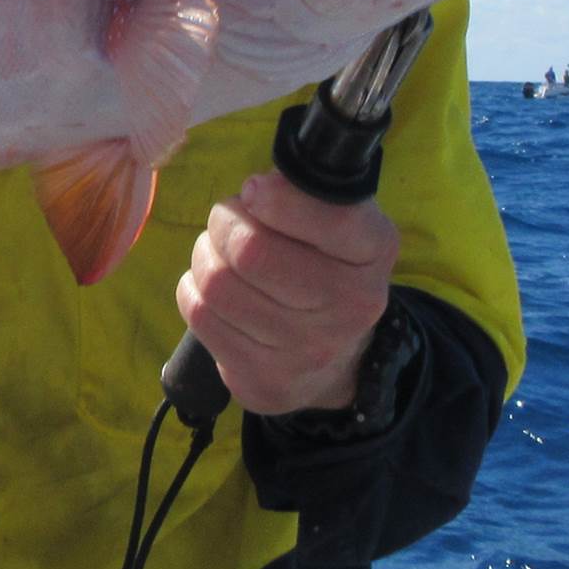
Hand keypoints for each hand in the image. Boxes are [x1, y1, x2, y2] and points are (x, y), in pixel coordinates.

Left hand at [176, 173, 399, 415]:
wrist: (334, 361)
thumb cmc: (325, 268)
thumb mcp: (339, 221)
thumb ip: (306, 192)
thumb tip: (258, 189)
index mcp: (374, 251)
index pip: (327, 219)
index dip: (274, 198)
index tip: (253, 191)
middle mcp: (350, 306)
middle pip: (250, 250)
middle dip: (225, 222)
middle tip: (228, 221)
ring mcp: (306, 350)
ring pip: (217, 282)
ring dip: (205, 256)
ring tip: (221, 256)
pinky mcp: (263, 379)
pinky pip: (199, 314)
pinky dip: (194, 291)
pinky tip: (215, 291)